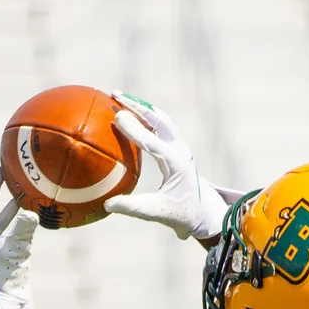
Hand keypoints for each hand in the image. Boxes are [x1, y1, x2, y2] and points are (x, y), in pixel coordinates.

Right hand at [103, 94, 231, 241]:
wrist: (202, 210)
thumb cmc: (178, 213)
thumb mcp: (156, 213)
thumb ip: (133, 208)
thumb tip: (107, 204)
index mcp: (175, 164)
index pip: (152, 142)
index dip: (134, 128)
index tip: (116, 117)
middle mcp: (179, 150)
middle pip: (158, 120)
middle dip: (136, 106)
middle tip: (115, 95)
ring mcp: (179, 146)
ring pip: (160, 118)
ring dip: (141, 107)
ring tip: (120, 97)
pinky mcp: (176, 146)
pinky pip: (160, 125)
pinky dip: (145, 115)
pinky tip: (129, 112)